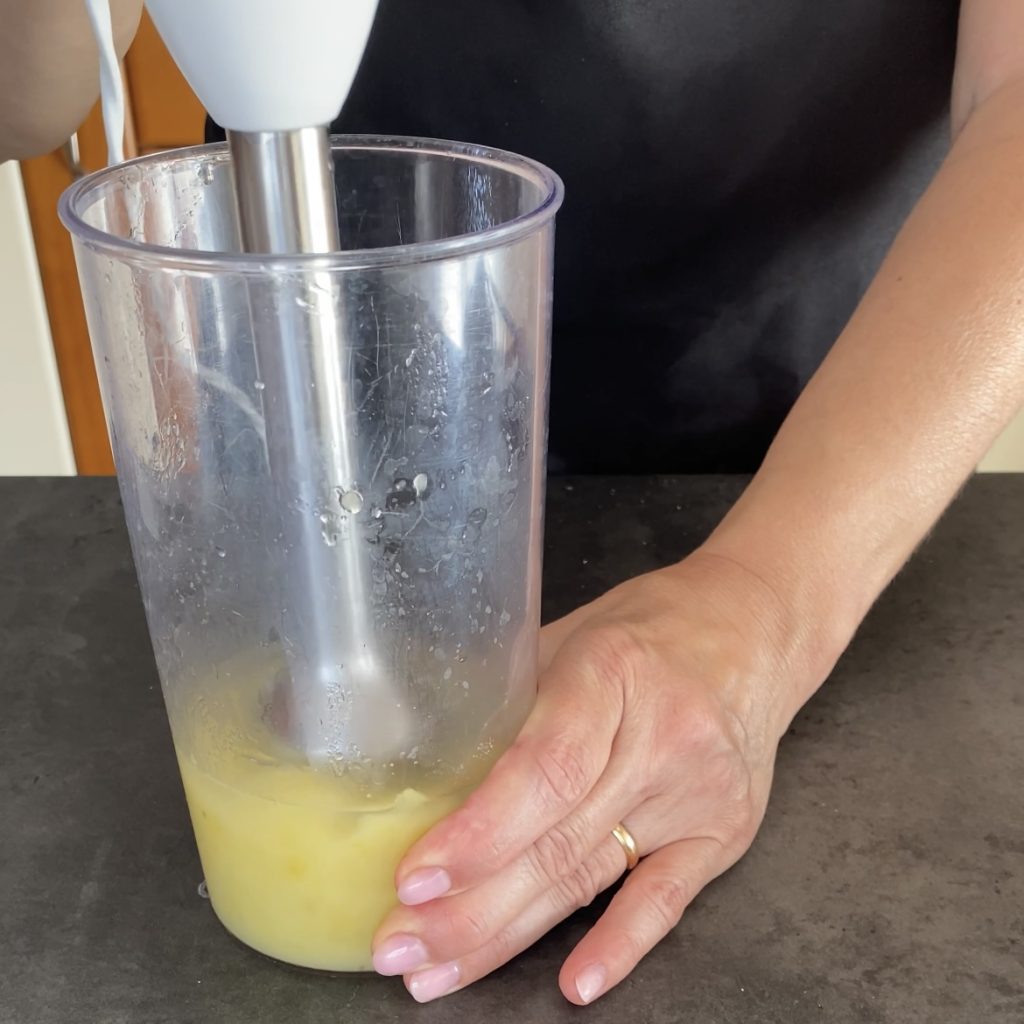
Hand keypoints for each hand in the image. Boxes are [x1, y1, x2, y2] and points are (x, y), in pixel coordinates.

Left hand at [371, 550, 803, 1003]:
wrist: (755, 630)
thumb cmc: (650, 627)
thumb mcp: (570, 633)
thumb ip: (507, 698)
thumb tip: (422, 767)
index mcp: (611, 672)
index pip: (544, 769)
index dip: (479, 832)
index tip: (416, 879)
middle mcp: (662, 737)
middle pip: (558, 840)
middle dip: (469, 907)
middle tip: (399, 947)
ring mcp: (699, 792)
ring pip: (592, 878)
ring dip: (509, 934)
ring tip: (439, 970)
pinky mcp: (725, 832)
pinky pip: (667, 901)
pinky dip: (619, 947)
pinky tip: (574, 986)